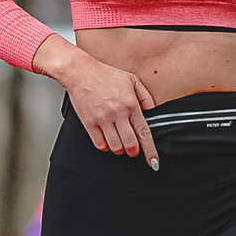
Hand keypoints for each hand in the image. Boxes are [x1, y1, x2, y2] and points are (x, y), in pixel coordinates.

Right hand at [55, 51, 158, 167]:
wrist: (81, 72)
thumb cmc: (105, 75)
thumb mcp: (132, 80)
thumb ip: (145, 96)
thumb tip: (153, 111)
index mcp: (131, 104)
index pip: (144, 133)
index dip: (150, 151)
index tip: (154, 163)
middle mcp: (118, 114)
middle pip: (130, 144)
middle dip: (134, 151)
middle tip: (133, 150)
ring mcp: (103, 119)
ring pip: (115, 147)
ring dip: (120, 149)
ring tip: (120, 142)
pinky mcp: (89, 123)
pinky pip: (100, 144)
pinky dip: (106, 146)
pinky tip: (108, 140)